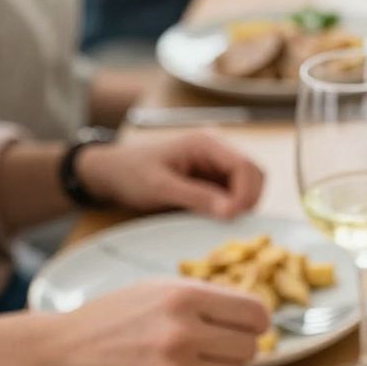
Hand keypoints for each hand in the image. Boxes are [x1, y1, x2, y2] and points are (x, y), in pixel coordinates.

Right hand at [47, 280, 267, 365]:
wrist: (63, 354)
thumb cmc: (113, 318)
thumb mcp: (157, 289)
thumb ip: (207, 298)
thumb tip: (256, 318)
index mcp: (184, 298)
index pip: (256, 314)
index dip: (256, 322)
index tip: (249, 327)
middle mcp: (183, 333)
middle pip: (250, 348)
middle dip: (235, 347)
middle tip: (211, 346)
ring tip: (186, 361)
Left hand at [80, 133, 263, 218]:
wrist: (112, 174)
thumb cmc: (131, 174)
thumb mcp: (160, 188)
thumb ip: (197, 197)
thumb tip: (231, 212)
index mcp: (206, 143)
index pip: (245, 166)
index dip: (245, 194)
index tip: (230, 218)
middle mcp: (217, 150)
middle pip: (254, 174)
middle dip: (247, 200)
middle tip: (228, 222)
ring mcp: (216, 165)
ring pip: (249, 186)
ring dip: (241, 205)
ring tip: (219, 220)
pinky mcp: (212, 180)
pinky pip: (234, 194)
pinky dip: (232, 208)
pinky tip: (214, 218)